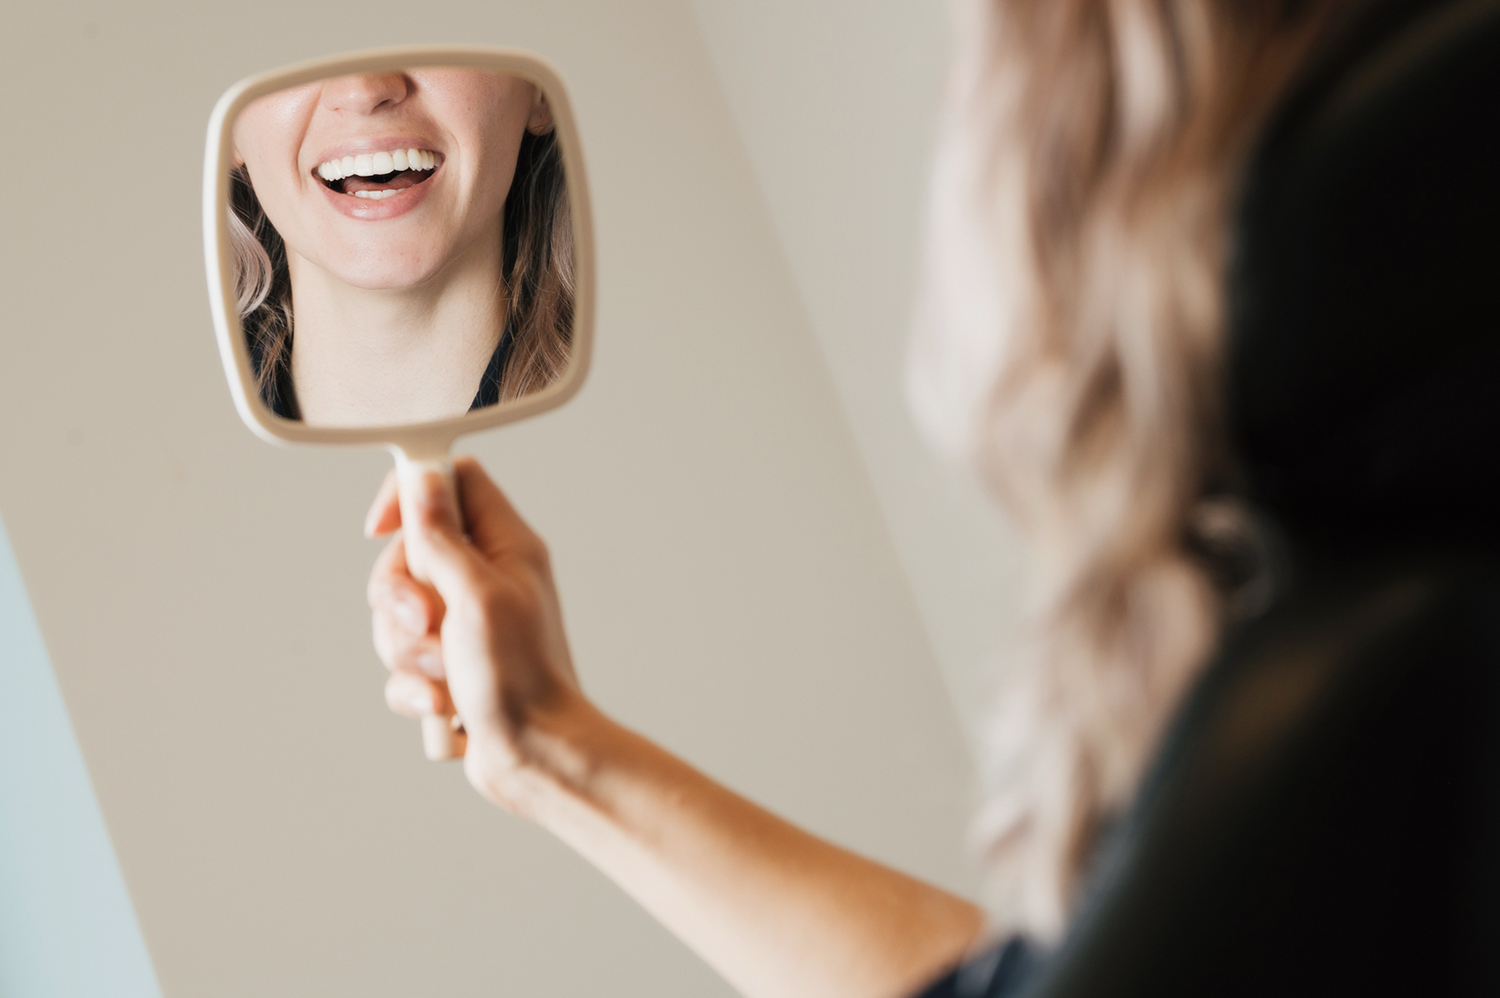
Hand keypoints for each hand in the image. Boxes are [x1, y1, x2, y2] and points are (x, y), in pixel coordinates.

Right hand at [365, 456, 583, 810]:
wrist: (536, 758)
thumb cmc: (520, 679)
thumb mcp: (475, 595)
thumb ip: (442, 535)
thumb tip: (423, 476)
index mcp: (505, 546)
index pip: (451, 481)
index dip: (409, 495)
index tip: (380, 529)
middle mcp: (485, 578)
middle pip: (408, 553)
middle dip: (400, 597)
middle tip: (427, 623)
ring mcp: (466, 623)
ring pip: (397, 615)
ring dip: (409, 651)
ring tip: (446, 675)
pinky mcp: (449, 666)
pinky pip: (402, 663)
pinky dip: (415, 687)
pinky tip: (445, 705)